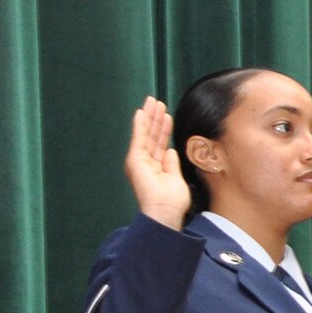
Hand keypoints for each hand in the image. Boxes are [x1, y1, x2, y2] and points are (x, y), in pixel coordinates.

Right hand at [125, 96, 188, 228]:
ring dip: (150, 117)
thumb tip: (171, 150)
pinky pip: (138, 137)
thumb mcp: (176, 178)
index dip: (163, 129)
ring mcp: (139, 160)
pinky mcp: (135, 159)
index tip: (167, 116)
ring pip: (146, 133)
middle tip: (157, 102)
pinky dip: (140, 125)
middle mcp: (146, 162)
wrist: (165, 210)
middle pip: (151, 135)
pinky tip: (141, 112)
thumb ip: (172, 163)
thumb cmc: (173, 201)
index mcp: (156, 167)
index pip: (160, 144)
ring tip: (154, 101)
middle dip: (155, 118)